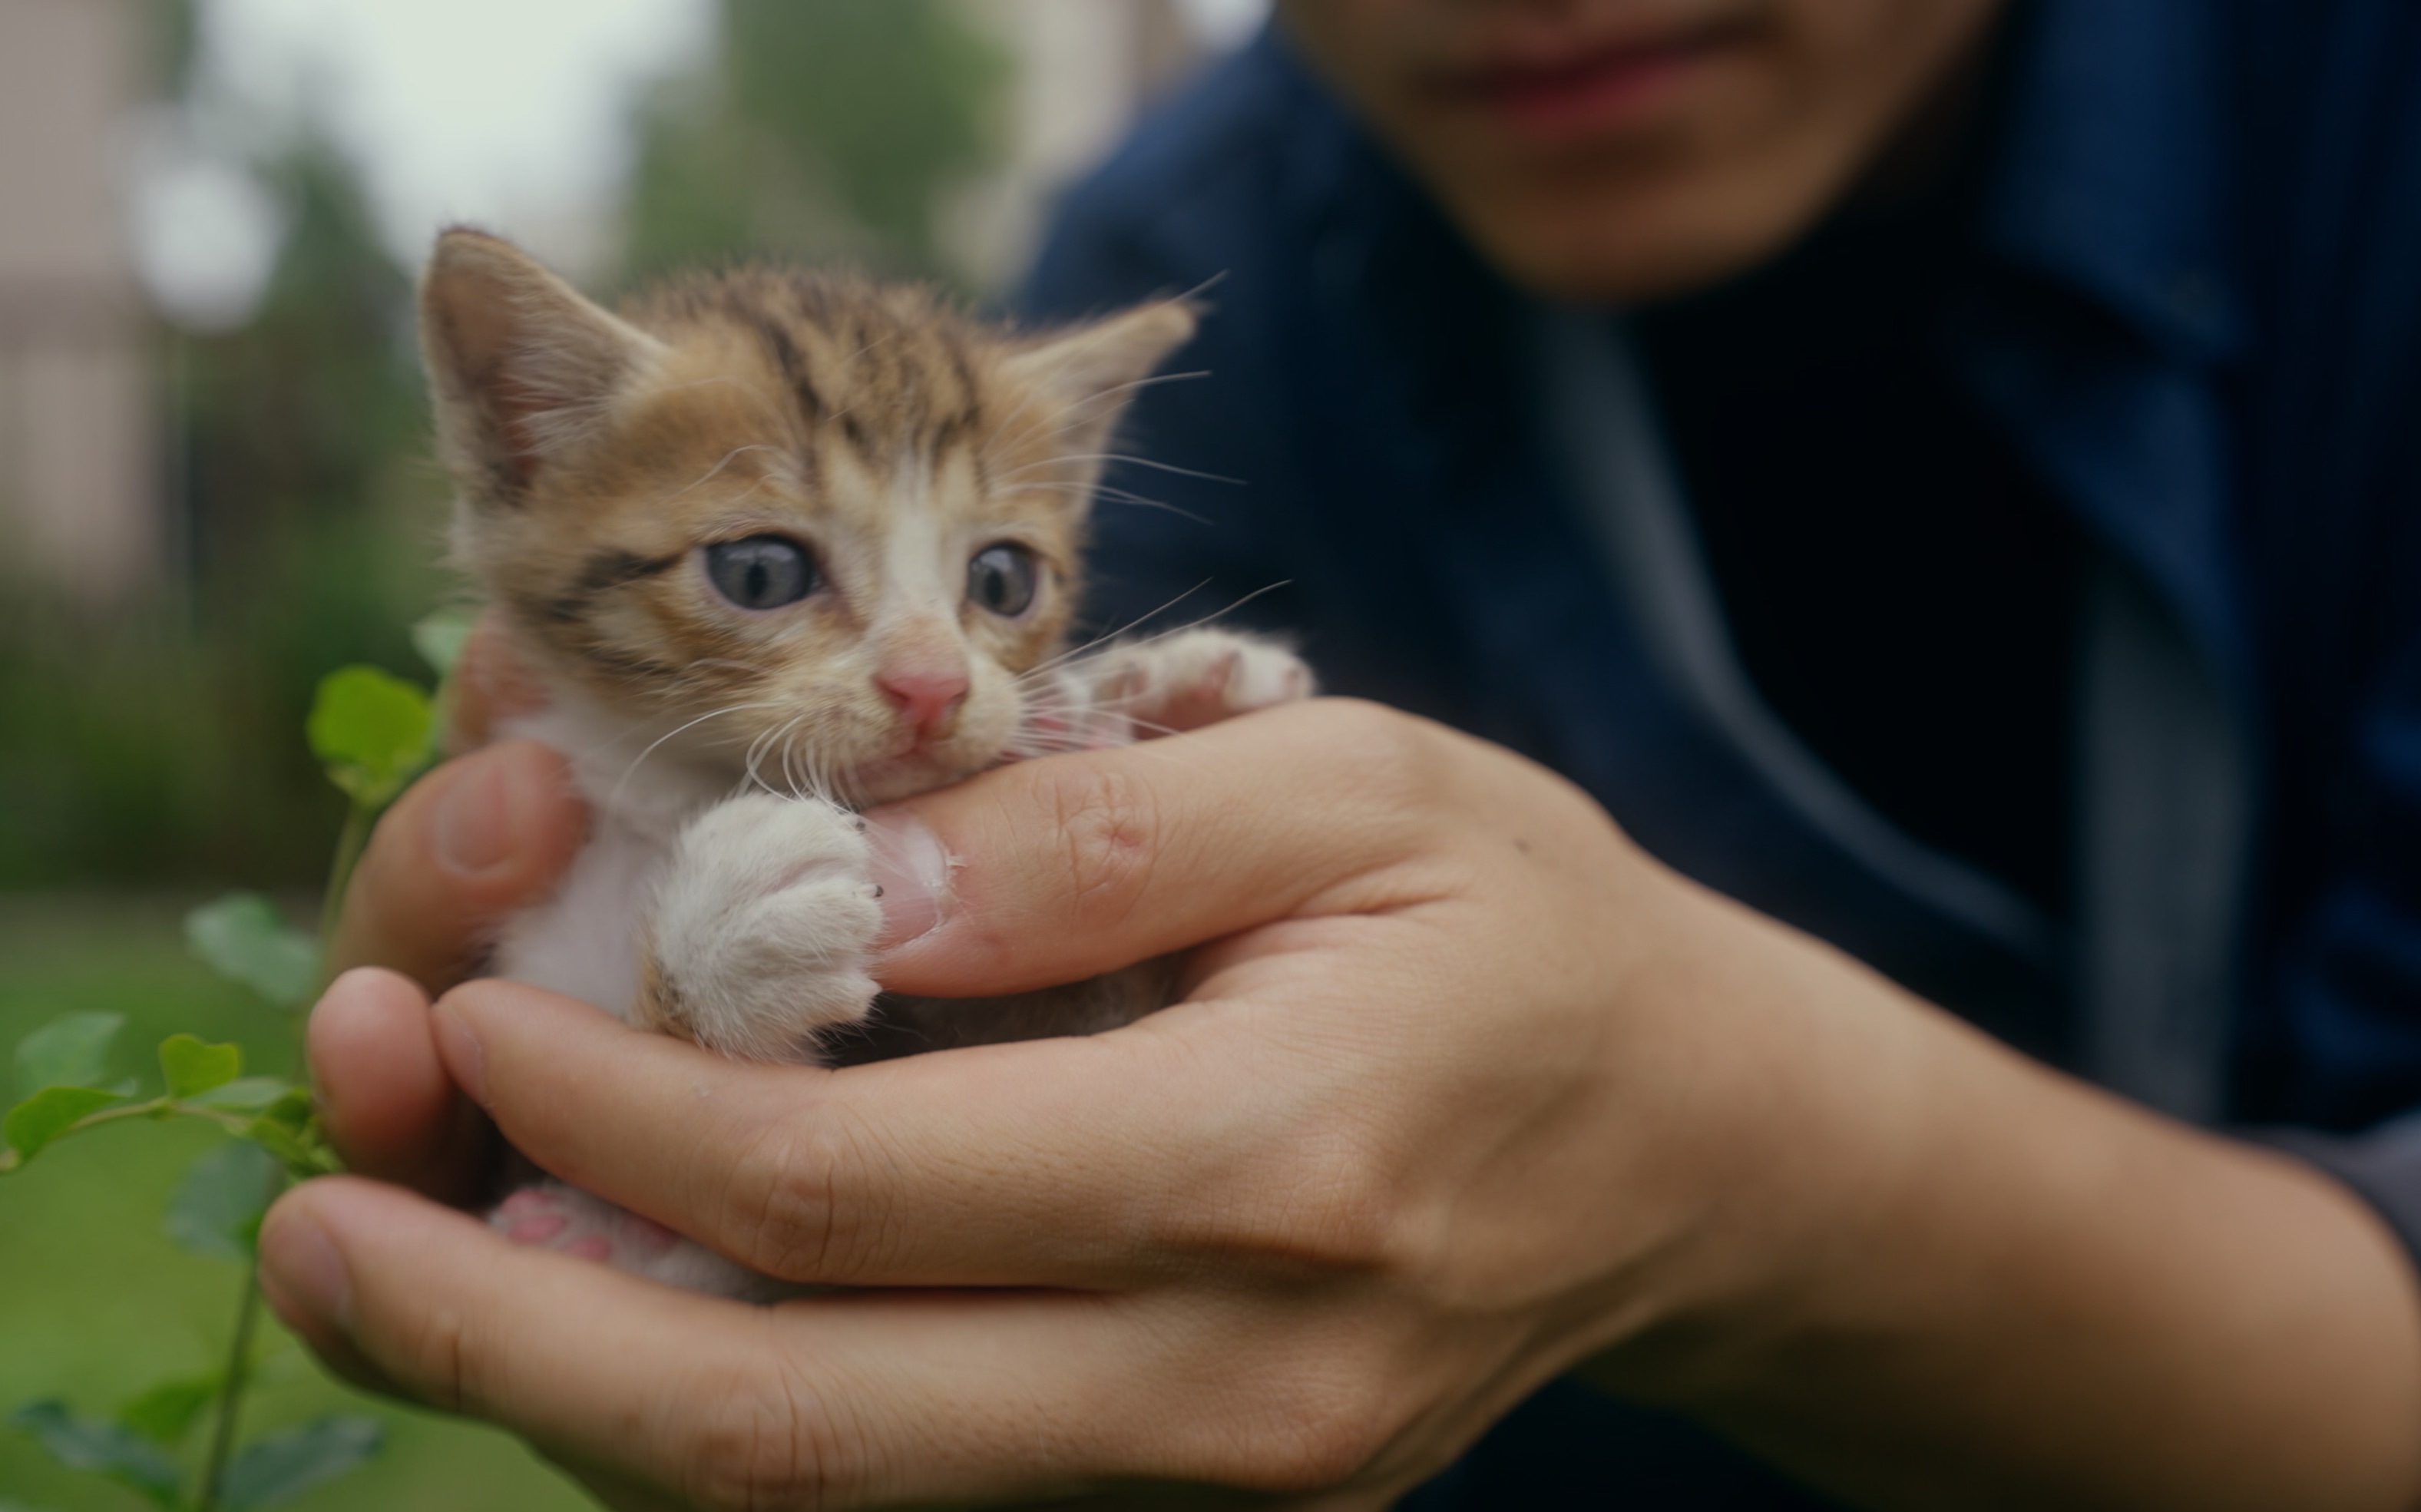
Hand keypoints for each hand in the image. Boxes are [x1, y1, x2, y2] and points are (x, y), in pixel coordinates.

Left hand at [267, 699, 2420, 1508]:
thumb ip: (1098, 835)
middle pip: (793, 1423)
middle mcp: (1229, 1378)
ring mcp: (1209, 1467)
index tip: (475, 1006)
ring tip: (402, 1274)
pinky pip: (907, 1479)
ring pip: (826, 1490)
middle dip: (511, 1339)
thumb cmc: (1530, 930)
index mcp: (1275, 1163)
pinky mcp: (1192, 1487)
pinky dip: (727, 1413)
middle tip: (316, 1238)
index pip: (856, 1187)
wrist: (1690, 1145)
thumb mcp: (1361, 786)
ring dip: (588, 1394)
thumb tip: (837, 893)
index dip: (621, 1103)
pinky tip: (613, 1308)